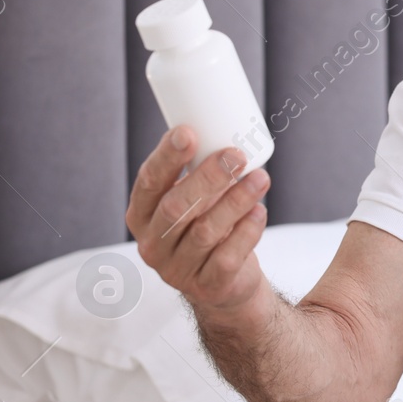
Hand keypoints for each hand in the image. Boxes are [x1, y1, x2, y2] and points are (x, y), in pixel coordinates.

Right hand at [125, 125, 271, 316]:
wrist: (224, 282)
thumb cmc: (208, 224)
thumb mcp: (195, 198)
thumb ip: (199, 168)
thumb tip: (225, 114)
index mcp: (141, 215)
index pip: (148, 183)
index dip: (167, 158)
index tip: (189, 132)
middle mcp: (152, 243)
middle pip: (176, 207)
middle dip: (208, 177)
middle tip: (236, 153)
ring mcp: (177, 269)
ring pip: (205, 231)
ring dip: (235, 201)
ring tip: (260, 178)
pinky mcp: (207, 286)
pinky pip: (227, 257)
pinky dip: (247, 231)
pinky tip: (260, 212)